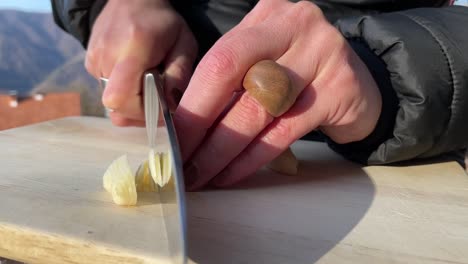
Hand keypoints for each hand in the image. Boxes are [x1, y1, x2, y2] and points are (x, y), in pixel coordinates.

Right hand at [86, 0, 196, 125]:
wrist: (133, 0)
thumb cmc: (164, 23)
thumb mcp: (184, 45)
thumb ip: (179, 75)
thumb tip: (172, 108)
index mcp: (133, 48)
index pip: (122, 98)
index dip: (142, 113)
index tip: (162, 111)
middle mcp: (107, 54)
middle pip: (116, 105)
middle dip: (140, 112)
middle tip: (158, 103)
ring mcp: (94, 58)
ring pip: (111, 102)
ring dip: (132, 103)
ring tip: (147, 84)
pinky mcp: (89, 63)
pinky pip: (106, 91)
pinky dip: (123, 92)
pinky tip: (135, 77)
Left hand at [174, 0, 381, 189]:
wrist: (362, 85)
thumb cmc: (301, 75)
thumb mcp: (266, 61)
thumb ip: (232, 79)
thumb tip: (183, 121)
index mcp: (268, 16)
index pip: (218, 56)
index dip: (191, 99)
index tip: (170, 133)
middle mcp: (295, 25)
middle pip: (232, 74)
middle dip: (199, 121)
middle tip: (180, 156)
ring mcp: (321, 54)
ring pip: (256, 109)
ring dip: (222, 148)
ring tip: (200, 173)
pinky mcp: (338, 89)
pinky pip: (283, 131)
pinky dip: (252, 157)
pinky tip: (231, 174)